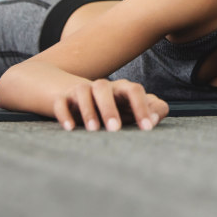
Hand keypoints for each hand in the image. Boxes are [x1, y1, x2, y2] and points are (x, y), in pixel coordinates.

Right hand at [53, 79, 168, 131]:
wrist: (80, 96)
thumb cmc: (116, 107)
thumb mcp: (135, 108)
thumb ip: (153, 110)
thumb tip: (155, 118)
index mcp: (122, 88)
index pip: (134, 90)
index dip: (142, 107)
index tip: (147, 129)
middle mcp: (102, 87)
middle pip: (105, 87)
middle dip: (110, 108)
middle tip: (115, 129)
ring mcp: (82, 90)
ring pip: (83, 91)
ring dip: (88, 110)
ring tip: (93, 130)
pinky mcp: (64, 98)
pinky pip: (62, 102)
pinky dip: (64, 113)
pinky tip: (70, 128)